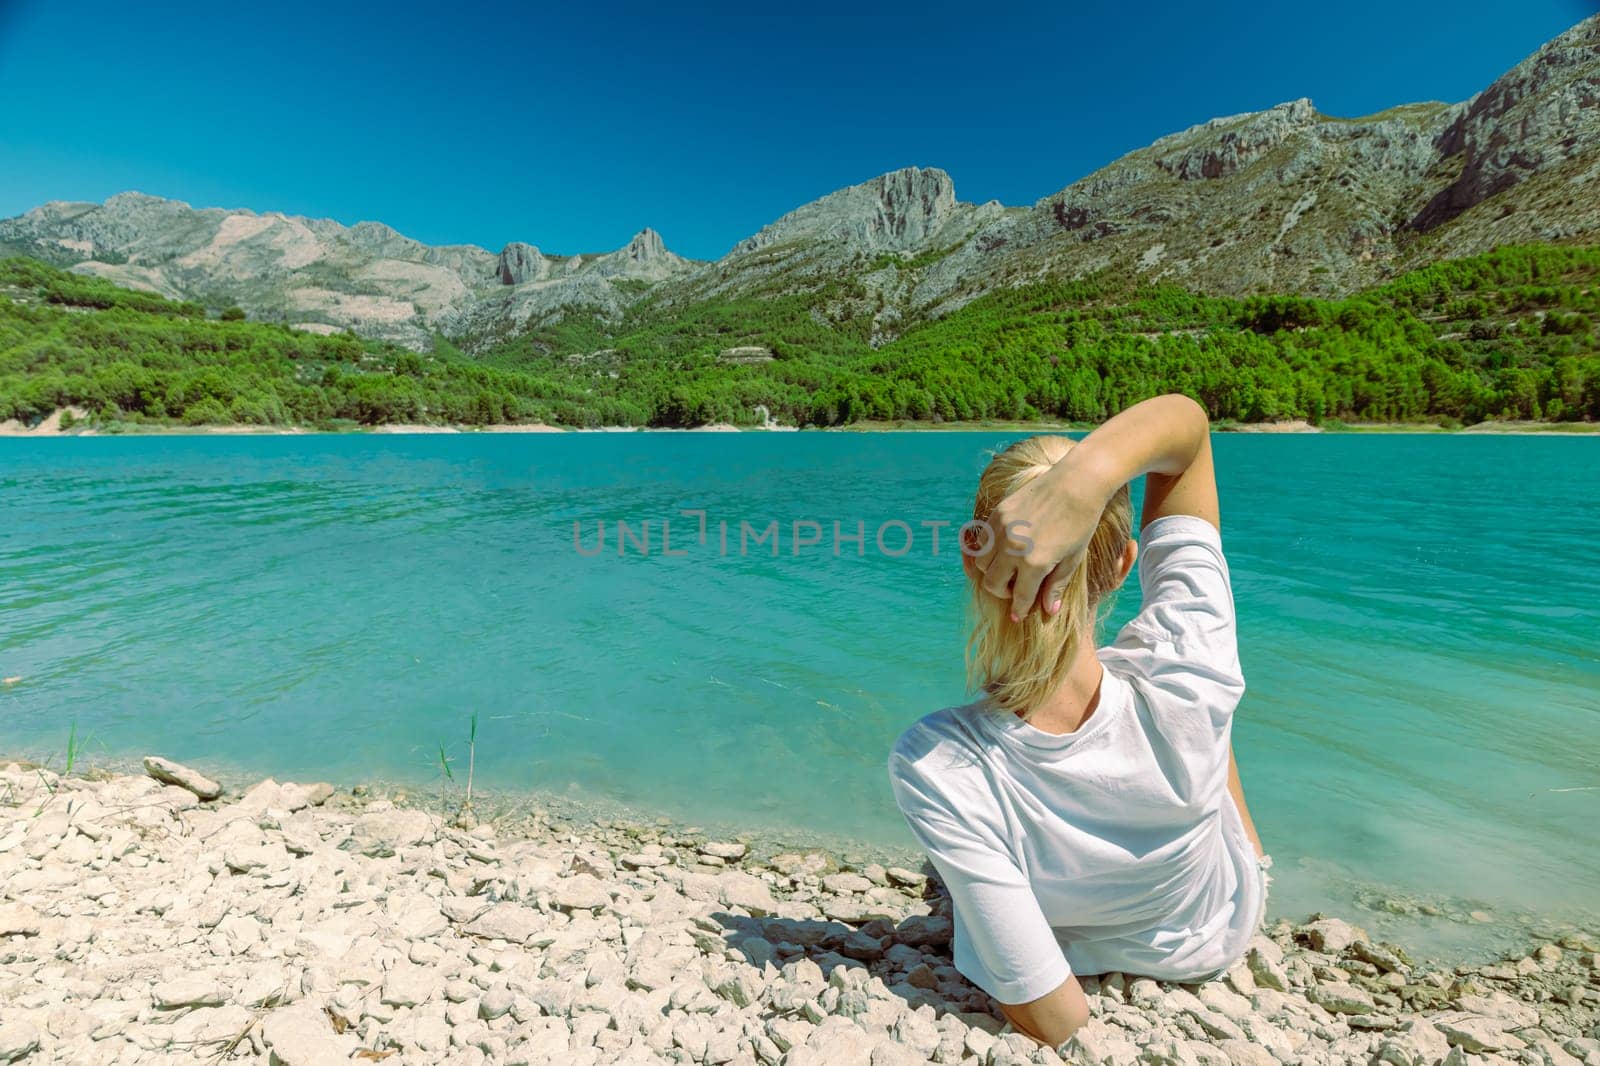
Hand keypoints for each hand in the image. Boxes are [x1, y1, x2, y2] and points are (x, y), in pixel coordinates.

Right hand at [969, 451, 1109, 621]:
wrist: (1076, 483)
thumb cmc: (1081, 523)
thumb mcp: (1072, 559)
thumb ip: (1056, 585)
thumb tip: (1048, 611)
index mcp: (1034, 563)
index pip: (1019, 597)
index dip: (1020, 610)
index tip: (1019, 615)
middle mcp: (1013, 547)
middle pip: (992, 583)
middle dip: (1002, 593)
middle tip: (1015, 590)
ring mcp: (1002, 528)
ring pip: (982, 564)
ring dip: (993, 572)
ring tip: (1009, 569)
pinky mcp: (998, 513)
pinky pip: (983, 540)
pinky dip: (989, 550)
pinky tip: (1005, 549)